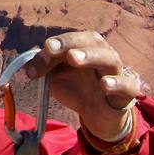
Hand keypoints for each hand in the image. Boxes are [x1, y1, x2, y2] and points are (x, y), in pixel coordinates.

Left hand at [25, 31, 144, 139]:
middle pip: (91, 41)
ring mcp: (116, 72)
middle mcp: (102, 54)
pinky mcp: (126, 93)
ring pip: (110, 58)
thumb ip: (43, 67)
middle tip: (51, 48)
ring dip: (91, 56)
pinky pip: (127, 85)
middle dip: (69, 42)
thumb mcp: (56, 77)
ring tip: (74, 58)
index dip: (53, 46)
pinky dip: (116, 83)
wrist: (98, 113)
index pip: (69, 40)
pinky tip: (104, 84)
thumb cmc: (76, 87)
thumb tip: (26, 64)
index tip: (38, 58)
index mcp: (85, 47)